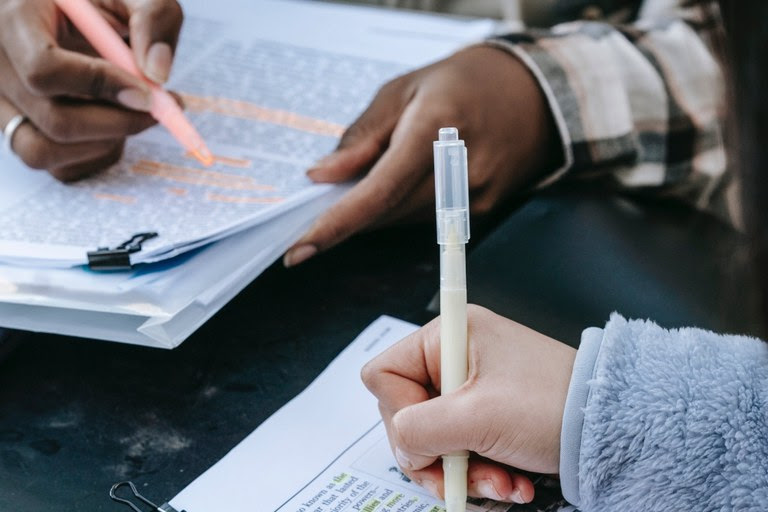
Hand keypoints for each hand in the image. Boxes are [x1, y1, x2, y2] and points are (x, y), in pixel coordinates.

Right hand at [0, 0, 182, 179]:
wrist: (74, 12)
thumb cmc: (99, 1)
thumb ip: (152, 16)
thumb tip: (157, 73)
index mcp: (15, 19)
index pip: (44, 69)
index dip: (100, 86)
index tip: (147, 93)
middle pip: (53, 120)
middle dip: (118, 123)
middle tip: (156, 110)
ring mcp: (2, 103)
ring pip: (44, 151)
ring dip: (104, 144)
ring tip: (133, 116)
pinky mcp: (17, 129)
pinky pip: (54, 166)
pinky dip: (95, 156)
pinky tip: (116, 126)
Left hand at [284, 45, 560, 266]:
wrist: (532, 96)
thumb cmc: (462, 84)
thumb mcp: (403, 90)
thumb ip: (362, 137)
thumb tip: (323, 175)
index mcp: (435, 130)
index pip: (377, 192)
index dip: (336, 224)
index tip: (300, 248)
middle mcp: (458, 171)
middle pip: (385, 213)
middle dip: (346, 216)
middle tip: (318, 209)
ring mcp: (474, 197)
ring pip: (401, 221)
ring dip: (373, 212)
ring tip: (367, 183)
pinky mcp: (480, 212)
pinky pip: (423, 222)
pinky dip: (399, 210)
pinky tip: (401, 185)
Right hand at [361, 305, 575, 503]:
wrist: (611, 425)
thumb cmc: (554, 404)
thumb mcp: (477, 417)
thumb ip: (419, 429)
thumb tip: (402, 445)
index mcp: (449, 337)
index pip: (386, 374)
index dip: (398, 412)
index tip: (428, 438)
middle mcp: (456, 357)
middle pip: (407, 414)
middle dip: (436, 455)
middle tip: (461, 474)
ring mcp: (472, 388)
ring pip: (434, 439)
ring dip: (463, 471)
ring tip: (500, 484)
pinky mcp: (487, 414)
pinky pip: (461, 449)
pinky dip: (481, 473)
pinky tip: (510, 483)